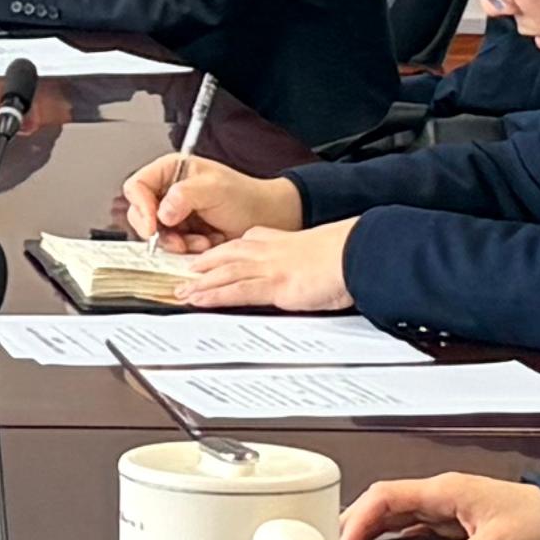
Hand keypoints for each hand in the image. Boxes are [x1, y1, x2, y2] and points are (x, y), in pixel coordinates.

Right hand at [127, 156, 302, 247]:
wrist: (266, 218)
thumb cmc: (246, 197)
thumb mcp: (215, 189)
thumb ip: (185, 195)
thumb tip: (162, 211)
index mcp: (172, 170)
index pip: (138, 186)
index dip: (141, 206)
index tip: (153, 224)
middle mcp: (169, 191)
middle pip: (141, 212)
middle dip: (159, 231)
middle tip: (177, 240)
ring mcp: (174, 213)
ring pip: (155, 233)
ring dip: (177, 242)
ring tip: (201, 240)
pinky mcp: (182, 232)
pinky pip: (171, 245)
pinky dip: (187, 249)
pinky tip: (206, 243)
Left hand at [178, 220, 355, 313]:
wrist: (356, 253)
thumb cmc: (343, 254)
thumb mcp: (314, 252)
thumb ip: (297, 260)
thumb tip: (296, 273)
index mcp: (277, 240)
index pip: (240, 244)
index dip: (219, 253)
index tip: (206, 259)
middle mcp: (267, 250)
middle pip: (224, 255)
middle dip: (201, 266)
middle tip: (183, 275)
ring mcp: (268, 267)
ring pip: (224, 272)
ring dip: (200, 283)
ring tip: (182, 292)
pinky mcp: (274, 284)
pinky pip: (236, 290)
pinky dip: (214, 295)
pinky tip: (199, 300)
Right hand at [340, 470, 539, 539]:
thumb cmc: (539, 524)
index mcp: (445, 491)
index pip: (386, 496)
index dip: (359, 519)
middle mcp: (441, 496)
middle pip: (383, 505)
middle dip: (355, 525)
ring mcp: (446, 509)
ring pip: (395, 517)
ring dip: (371, 533)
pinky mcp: (453, 524)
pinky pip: (412, 530)